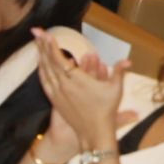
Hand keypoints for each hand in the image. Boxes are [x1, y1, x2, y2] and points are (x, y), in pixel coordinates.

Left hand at [34, 32, 129, 150]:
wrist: (94, 132)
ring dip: (40, 56)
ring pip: (45, 72)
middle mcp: (64, 86)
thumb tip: (128, 60)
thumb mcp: (115, 89)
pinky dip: (41, 71)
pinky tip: (40, 64)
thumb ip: (119, 72)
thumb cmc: (106, 110)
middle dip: (42, 46)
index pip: (60, 59)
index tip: (46, 34)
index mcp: (77, 80)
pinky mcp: (56, 101)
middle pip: (49, 62)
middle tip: (36, 31)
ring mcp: (58, 94)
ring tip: (36, 43)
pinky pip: (44, 83)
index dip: (52, 46)